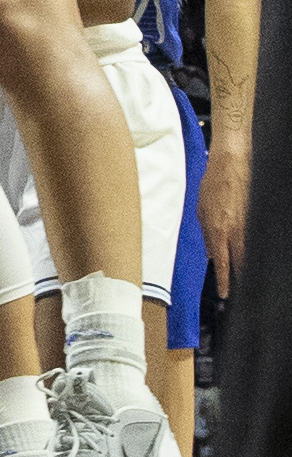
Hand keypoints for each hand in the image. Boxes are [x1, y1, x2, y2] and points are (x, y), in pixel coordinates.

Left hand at [198, 152, 247, 295]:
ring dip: (244, 264)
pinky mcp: (256, 218)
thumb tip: (212, 252)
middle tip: (237, 290)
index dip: (224, 281)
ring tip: (242, 275)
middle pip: (240, 263)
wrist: (231, 163)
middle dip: (238, 278)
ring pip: (248, 253)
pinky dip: (250, 247)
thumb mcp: (201, 209)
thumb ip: (207, 233)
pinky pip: (253, 239)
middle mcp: (235, 230)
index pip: (222, 263)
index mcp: (218, 229)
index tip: (224, 293)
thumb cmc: (213, 182)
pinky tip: (248, 252)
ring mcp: (248, 225)